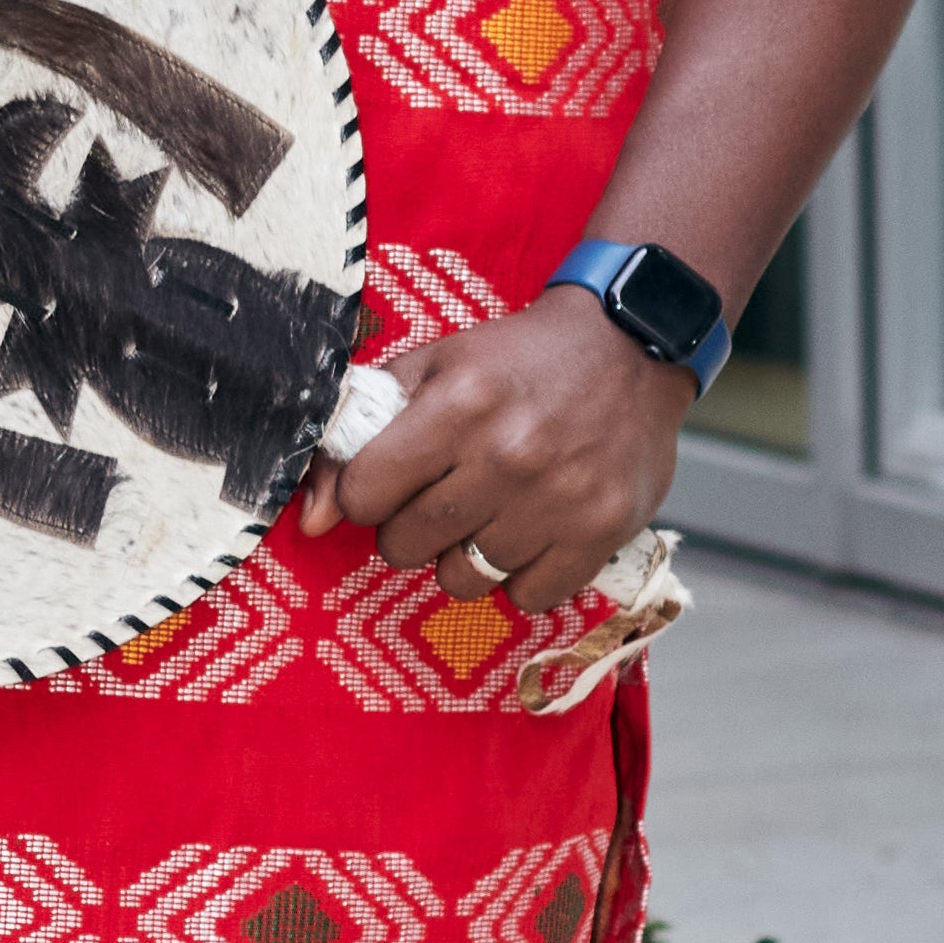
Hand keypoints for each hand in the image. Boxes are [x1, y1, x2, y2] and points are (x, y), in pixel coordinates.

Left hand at [297, 294, 688, 613]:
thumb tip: (313, 520)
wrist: (630, 345)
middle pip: (407, 545)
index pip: (365, 494)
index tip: (394, 480)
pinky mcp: (601, 532)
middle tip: (444, 495)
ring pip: (463, 579)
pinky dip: (523, 575)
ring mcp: (558, 499)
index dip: (370, 493)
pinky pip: (527, 597)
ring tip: (490, 512)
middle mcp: (509, 454)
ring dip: (466, 554)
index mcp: (460, 403)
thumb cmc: (518, 360)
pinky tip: (533, 531)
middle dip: (412, 527)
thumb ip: (360, 435)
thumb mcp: (433, 368)